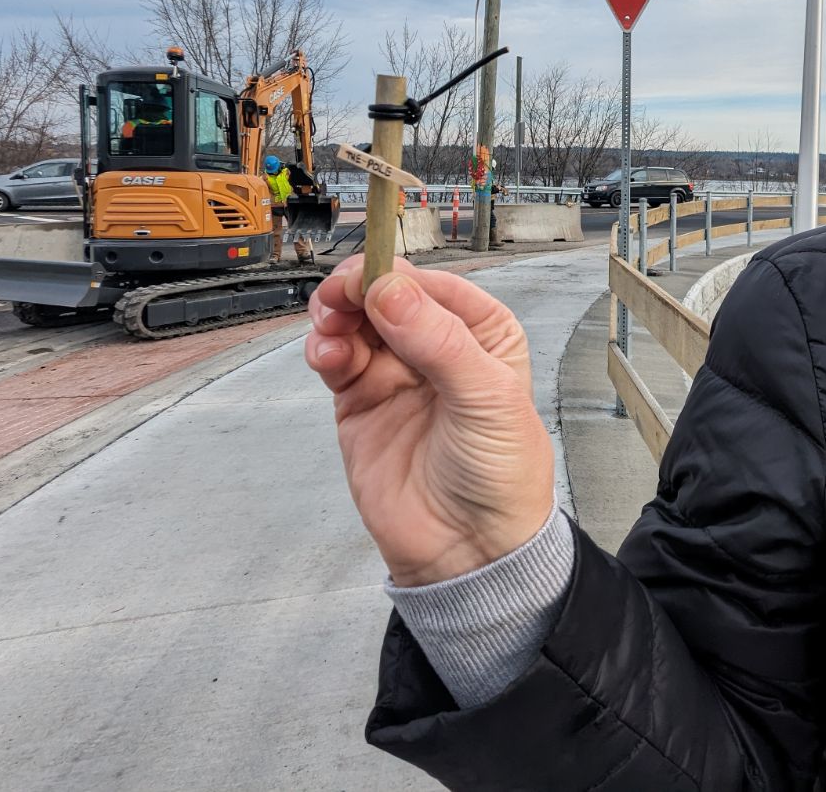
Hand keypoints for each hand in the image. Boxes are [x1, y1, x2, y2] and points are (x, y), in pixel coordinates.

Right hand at [306, 255, 554, 585]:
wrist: (468, 550)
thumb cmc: (500, 475)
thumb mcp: (486, 399)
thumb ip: (440, 342)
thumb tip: (393, 291)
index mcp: (482, 333)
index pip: (435, 285)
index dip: (400, 276)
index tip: (371, 279)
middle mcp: (437, 346)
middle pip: (388, 295)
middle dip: (359, 289)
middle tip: (340, 296)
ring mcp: (396, 372)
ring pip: (356, 321)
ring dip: (336, 314)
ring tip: (331, 327)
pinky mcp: (361, 401)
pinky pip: (336, 359)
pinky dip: (325, 348)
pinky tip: (327, 355)